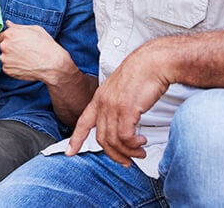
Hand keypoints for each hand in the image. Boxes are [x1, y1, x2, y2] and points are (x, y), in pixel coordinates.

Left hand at [0, 20, 68, 81]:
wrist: (52, 63)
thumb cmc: (45, 45)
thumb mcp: (34, 30)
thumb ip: (18, 26)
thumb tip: (8, 23)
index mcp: (10, 33)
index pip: (2, 35)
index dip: (10, 39)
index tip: (18, 43)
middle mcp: (5, 45)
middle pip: (3, 46)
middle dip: (10, 48)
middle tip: (23, 51)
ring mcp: (5, 58)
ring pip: (5, 57)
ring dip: (11, 58)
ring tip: (25, 58)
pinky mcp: (7, 70)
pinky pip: (7, 67)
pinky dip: (13, 67)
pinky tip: (24, 65)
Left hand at [67, 40, 170, 166]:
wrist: (152, 62)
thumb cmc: (142, 72)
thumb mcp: (122, 88)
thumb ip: (117, 102)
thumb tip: (122, 119)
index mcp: (100, 97)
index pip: (83, 121)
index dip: (76, 138)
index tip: (70, 152)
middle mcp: (103, 103)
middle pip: (101, 138)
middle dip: (114, 154)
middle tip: (127, 161)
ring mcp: (113, 106)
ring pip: (113, 141)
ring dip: (128, 152)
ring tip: (139, 152)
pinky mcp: (126, 110)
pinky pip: (125, 137)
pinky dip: (133, 145)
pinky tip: (141, 142)